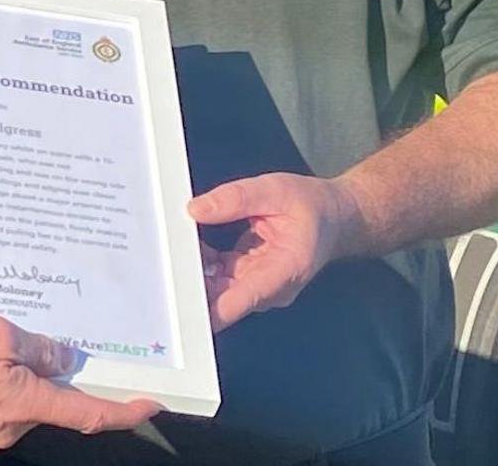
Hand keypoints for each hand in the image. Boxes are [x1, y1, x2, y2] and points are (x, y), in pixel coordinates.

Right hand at [0, 311, 160, 447]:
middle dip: (53, 369)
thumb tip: (58, 356)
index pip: (90, 416)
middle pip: (52, 398)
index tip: (149, 405)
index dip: (124, 412)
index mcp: (27, 404)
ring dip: (17, 367)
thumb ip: (35, 346)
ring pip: (21, 394)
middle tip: (42, 335)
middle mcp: (13, 425)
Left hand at [189, 172, 365, 331]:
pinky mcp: (250, 281)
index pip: (240, 299)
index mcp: (285, 270)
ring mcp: (260, 288)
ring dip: (196, 273)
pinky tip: (191, 245)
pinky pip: (220, 280)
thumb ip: (237, 198)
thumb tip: (196, 209)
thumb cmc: (312, 206)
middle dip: (192, 286)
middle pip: (223, 299)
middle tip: (162, 264)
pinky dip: (204, 265)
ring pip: (218, 291)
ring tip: (174, 247)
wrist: (334, 217)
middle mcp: (271, 289)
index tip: (179, 306)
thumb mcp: (276, 190)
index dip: (208, 307)